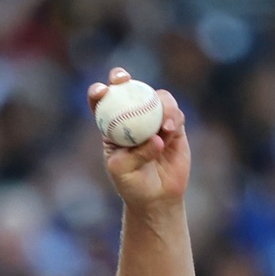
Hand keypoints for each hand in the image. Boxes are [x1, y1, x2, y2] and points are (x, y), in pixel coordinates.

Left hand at [88, 69, 189, 210]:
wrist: (157, 197)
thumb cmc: (132, 185)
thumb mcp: (124, 171)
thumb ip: (136, 153)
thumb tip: (156, 138)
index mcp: (111, 126)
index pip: (101, 103)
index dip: (99, 92)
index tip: (102, 91)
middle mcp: (132, 117)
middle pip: (126, 89)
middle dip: (121, 78)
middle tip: (124, 80)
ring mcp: (154, 118)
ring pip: (156, 98)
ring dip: (160, 106)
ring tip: (164, 128)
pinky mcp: (174, 124)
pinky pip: (175, 113)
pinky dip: (174, 118)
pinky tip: (171, 131)